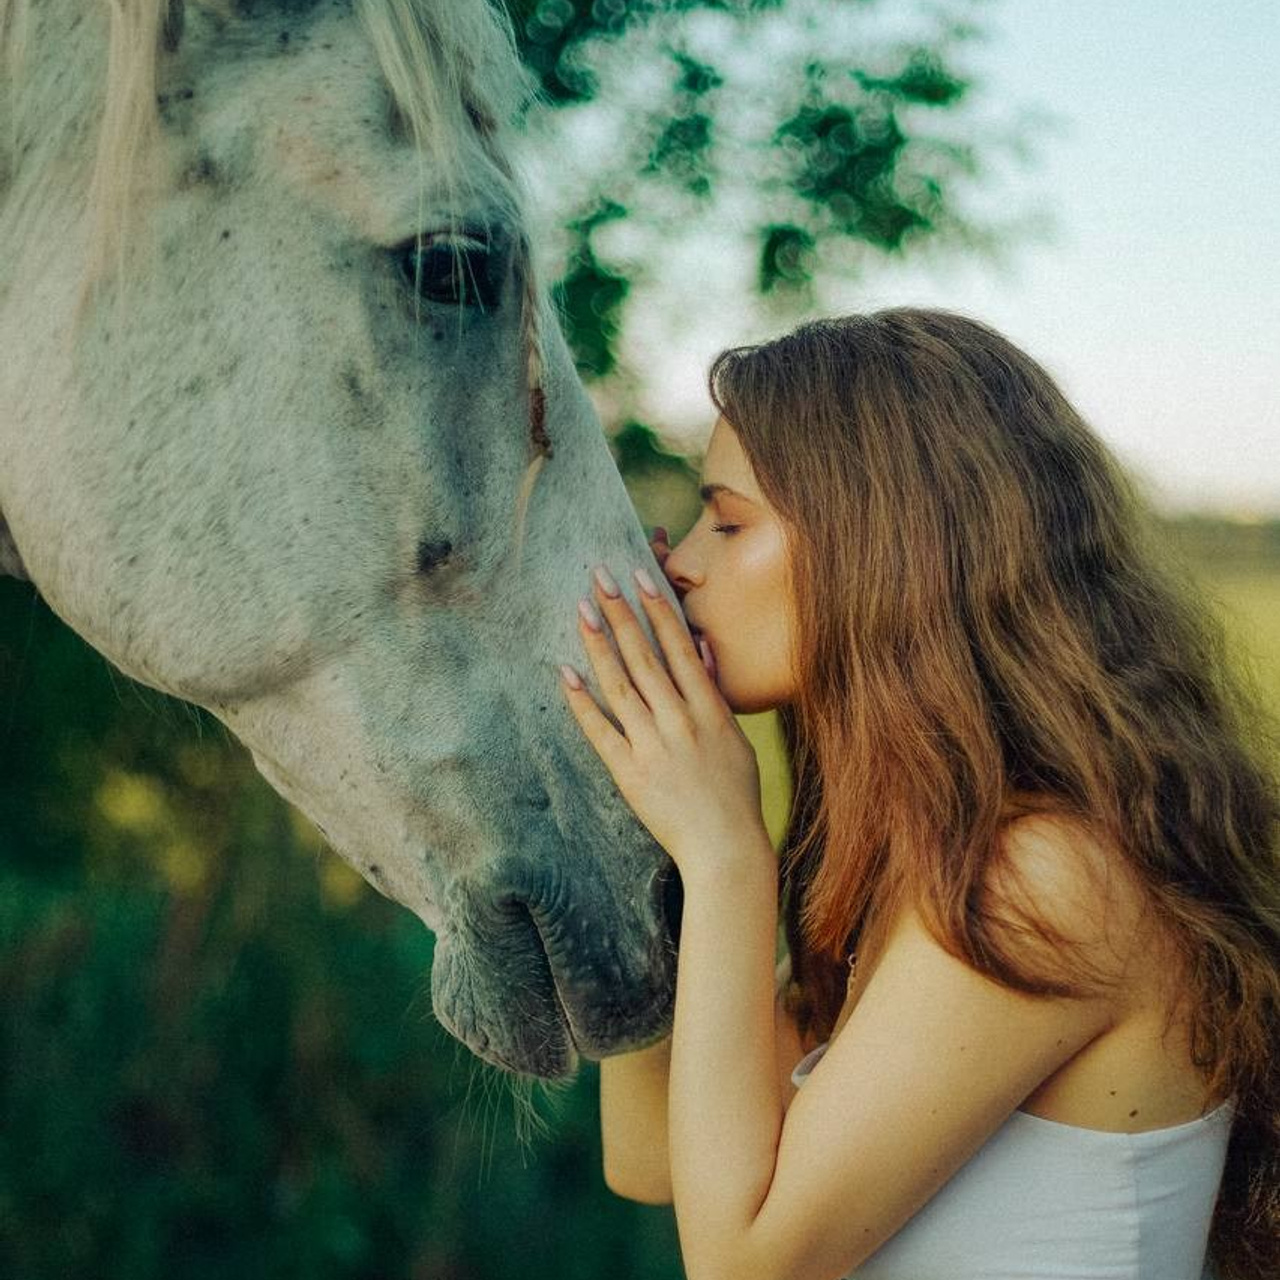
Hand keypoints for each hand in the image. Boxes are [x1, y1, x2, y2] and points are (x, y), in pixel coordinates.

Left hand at [559, 559, 765, 876]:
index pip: (679, 647)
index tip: (641, 575)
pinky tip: (566, 673)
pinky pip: (599, 731)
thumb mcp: (735, 736)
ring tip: (581, 611)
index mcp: (709, 709)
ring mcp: (652, 745)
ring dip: (599, 644)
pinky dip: (581, 702)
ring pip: (619, 685)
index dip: (659, 609)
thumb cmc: (735, 793)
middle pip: (644, 657)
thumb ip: (716, 691)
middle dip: (621, 613)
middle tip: (599, 577)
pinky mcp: (628, 772)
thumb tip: (702, 647)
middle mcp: (679, 720)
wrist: (725, 847)